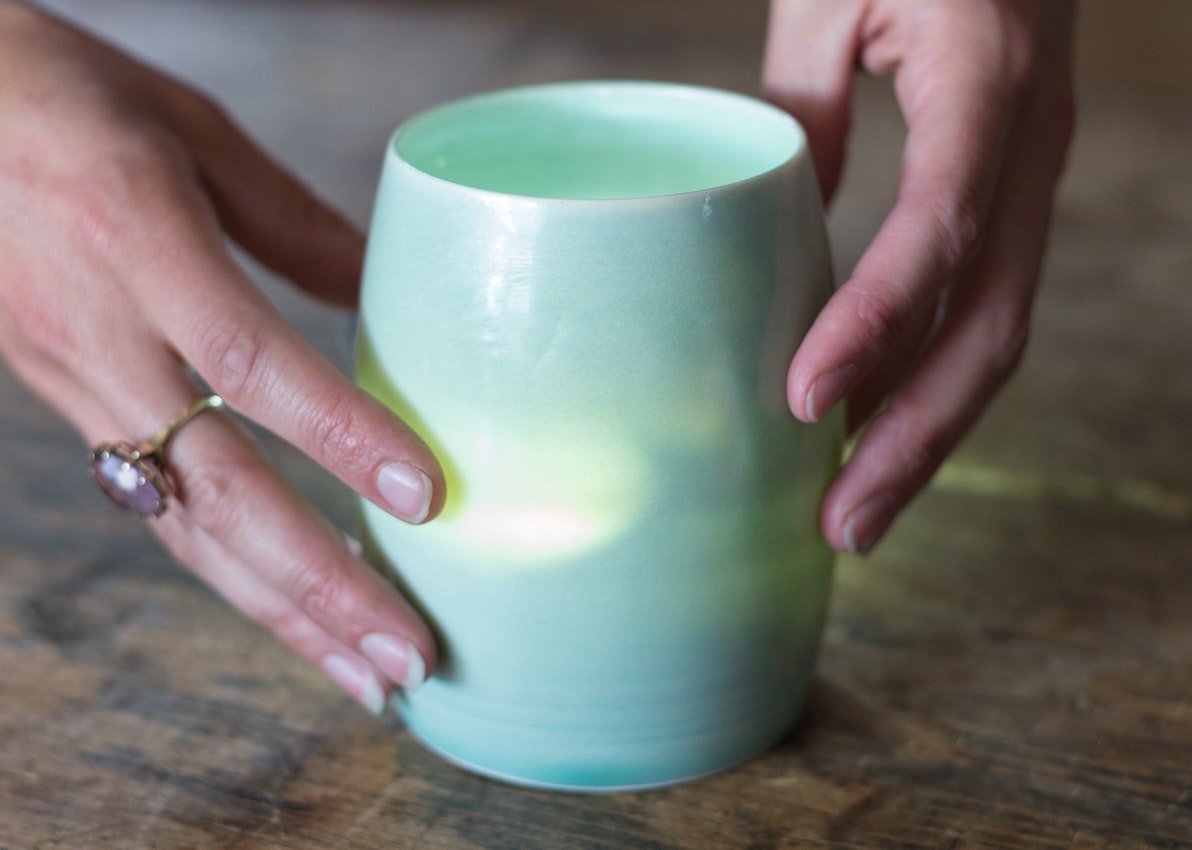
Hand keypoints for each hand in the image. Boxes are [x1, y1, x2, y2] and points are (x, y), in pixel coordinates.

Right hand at [0, 3, 442, 710]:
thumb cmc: (60, 98)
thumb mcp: (190, 128)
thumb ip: (293, 219)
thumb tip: (384, 288)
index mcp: (138, 238)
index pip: (249, 358)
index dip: (339, 434)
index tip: (424, 497)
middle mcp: (104, 333)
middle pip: (218, 488)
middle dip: (319, 586)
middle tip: (408, 654)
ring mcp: (77, 383)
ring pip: (185, 525)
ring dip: (283, 610)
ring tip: (366, 674)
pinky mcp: (70, 407)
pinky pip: (160, 509)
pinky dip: (233, 573)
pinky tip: (292, 613)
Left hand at [763, 0, 1075, 552]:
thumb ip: (802, 105)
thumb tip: (783, 223)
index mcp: (985, 86)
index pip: (940, 228)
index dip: (877, 322)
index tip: (804, 402)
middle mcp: (1029, 150)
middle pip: (988, 324)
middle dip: (914, 437)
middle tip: (839, 526)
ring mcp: (1032, 180)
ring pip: (994, 334)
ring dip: (925, 436)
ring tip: (853, 516)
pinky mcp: (1012, 198)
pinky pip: (979, 307)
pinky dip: (924, 381)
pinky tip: (872, 432)